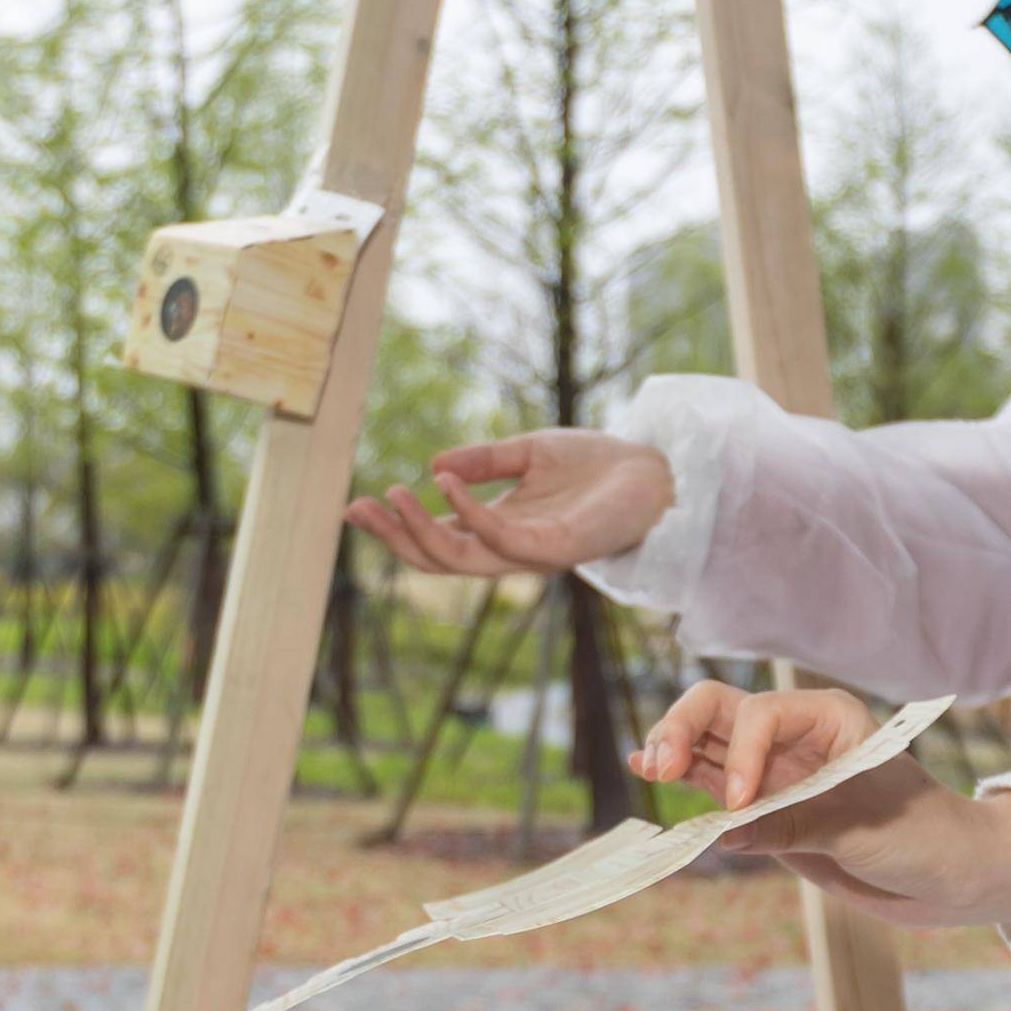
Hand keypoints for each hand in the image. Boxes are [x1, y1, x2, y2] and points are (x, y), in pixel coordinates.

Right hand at [339, 429, 673, 580]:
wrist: (655, 470)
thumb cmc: (597, 464)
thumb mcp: (530, 451)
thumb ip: (486, 461)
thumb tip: (435, 466)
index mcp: (501, 528)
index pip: (438, 537)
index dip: (396, 527)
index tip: (355, 504)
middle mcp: (512, 547)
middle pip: (439, 557)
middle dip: (395, 537)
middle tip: (357, 508)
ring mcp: (533, 552)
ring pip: (462, 558)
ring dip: (421, 530)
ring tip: (394, 494)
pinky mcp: (558, 548)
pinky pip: (502, 538)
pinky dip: (470, 513)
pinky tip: (446, 483)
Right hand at [631, 683, 1010, 931]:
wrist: (949, 877)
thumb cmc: (925, 837)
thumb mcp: (864, 830)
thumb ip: (795, 825)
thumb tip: (726, 832)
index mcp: (829, 718)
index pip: (762, 714)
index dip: (742, 754)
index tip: (742, 803)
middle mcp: (795, 735)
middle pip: (720, 710)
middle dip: (684, 728)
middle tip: (661, 766)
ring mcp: (775, 770)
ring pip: (707, 743)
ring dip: (673, 748)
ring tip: (647, 765)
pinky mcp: (764, 807)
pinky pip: (712, 785)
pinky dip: (682, 778)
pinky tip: (647, 771)